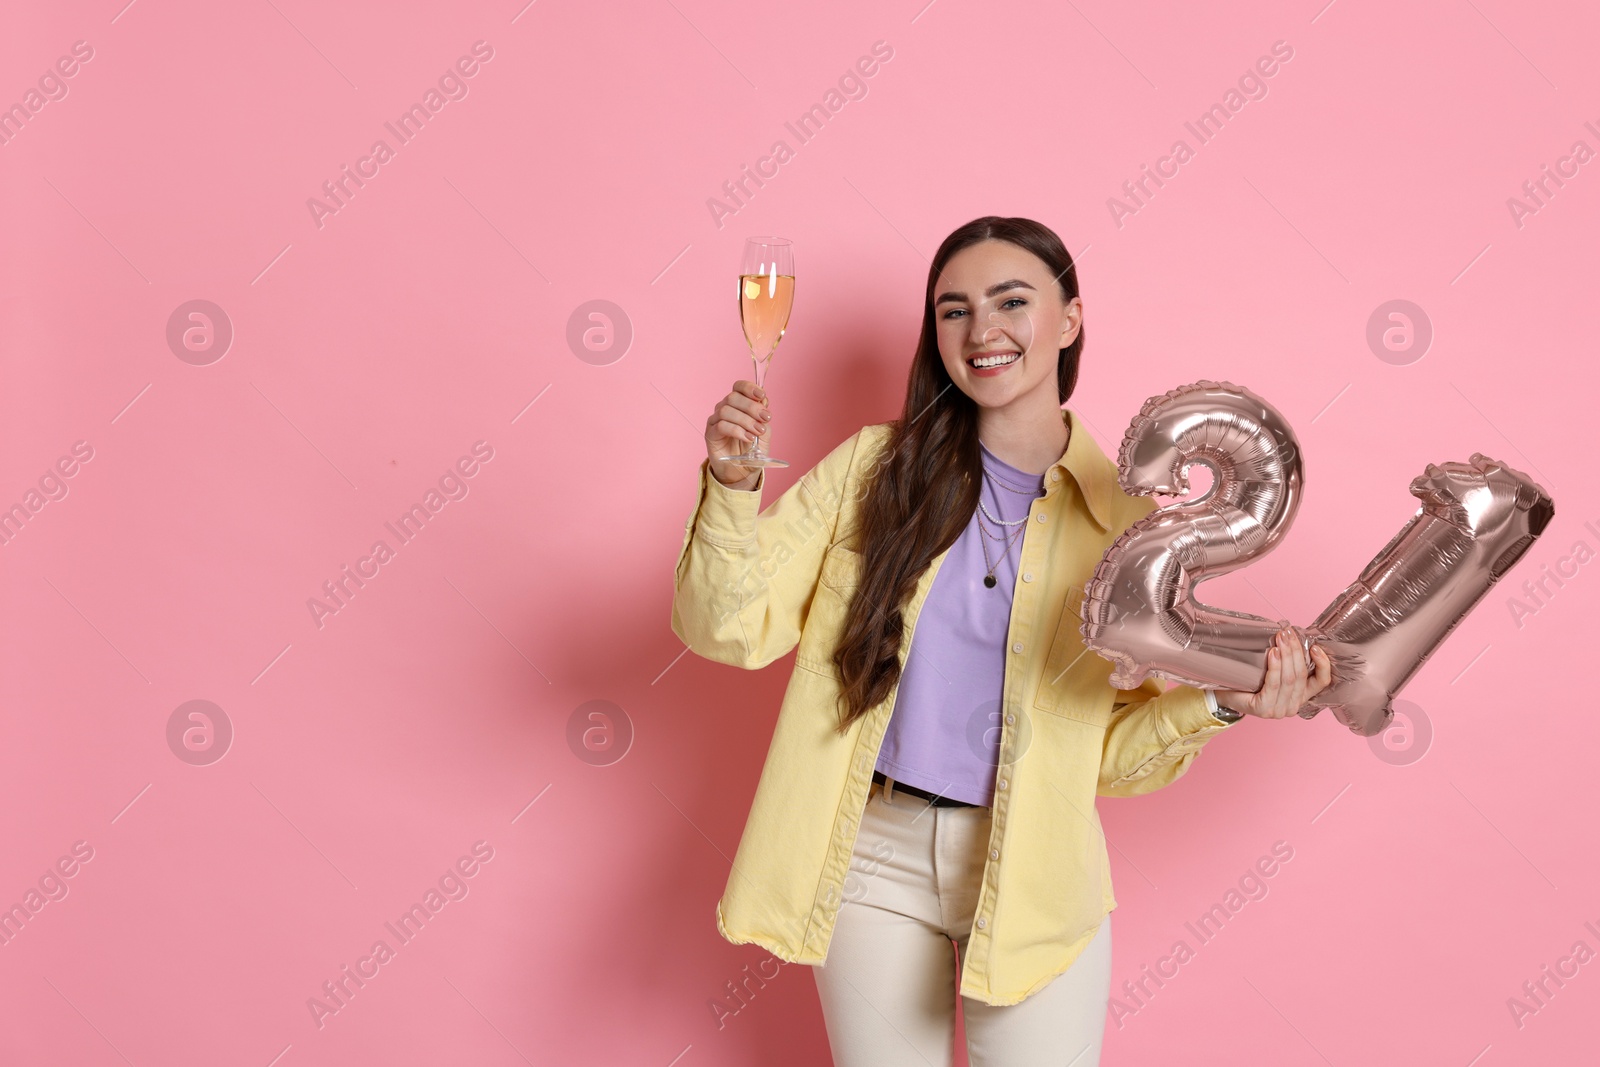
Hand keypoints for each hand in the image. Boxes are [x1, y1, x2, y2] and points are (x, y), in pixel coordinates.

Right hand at [705, 379, 770, 489]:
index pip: (739, 387)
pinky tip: (748, 438)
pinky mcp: (710, 433)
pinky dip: (737, 430)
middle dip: (752, 407)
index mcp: (738, 404)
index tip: (762, 395)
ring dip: (745, 420)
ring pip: (727, 410)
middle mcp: (724, 408)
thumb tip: (764, 400)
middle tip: (765, 418)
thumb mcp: (763, 432)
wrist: (741, 471)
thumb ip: (763, 417)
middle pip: (733, 397)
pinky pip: (721, 425)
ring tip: (757, 431)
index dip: (749, 388)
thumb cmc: (751, 450)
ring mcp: (715, 420)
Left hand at [1213, 626, 1331, 720]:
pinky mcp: (1264, 709)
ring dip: (1287, 655)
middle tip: (1287, 633)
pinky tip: (1273, 653)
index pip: (1322, 681)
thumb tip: (1291, 634)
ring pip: (1289, 679)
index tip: (1315, 646)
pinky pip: (1273, 685)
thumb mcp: (1275, 669)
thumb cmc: (1250, 680)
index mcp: (1301, 696)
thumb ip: (1288, 660)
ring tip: (1280, 639)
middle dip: (1296, 651)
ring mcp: (1279, 710)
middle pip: (1301, 675)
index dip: (1322, 664)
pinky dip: (1275, 667)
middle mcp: (1293, 706)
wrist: (1225, 694)